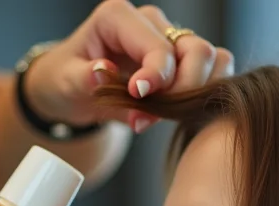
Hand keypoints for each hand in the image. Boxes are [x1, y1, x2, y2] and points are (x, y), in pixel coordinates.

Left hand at [23, 0, 234, 133]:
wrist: (72, 89)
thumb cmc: (67, 79)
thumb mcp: (64, 81)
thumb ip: (83, 78)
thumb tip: (101, 72)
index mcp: (119, 17)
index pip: (159, 47)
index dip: (158, 77)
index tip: (140, 97)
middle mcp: (152, 23)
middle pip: (197, 50)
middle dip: (184, 89)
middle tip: (152, 114)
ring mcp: (172, 40)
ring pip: (214, 60)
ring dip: (196, 93)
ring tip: (161, 114)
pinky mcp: (184, 60)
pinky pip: (214, 73)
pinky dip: (202, 96)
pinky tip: (174, 113)